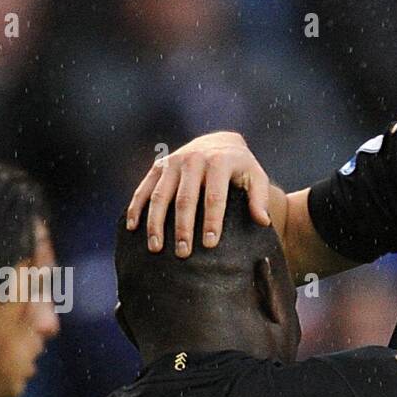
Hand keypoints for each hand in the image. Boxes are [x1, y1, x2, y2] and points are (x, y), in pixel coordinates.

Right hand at [125, 131, 271, 256]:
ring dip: (156, 222)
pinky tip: (133, 228)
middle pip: (185, 198)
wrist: (219, 143)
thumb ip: (260, 198)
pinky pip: (144, 188)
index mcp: (219, 162)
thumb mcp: (256, 177)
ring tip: (156, 248)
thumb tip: (263, 221)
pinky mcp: (159, 166)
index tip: (209, 244)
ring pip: (160, 195)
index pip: (215, 196)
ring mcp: (173, 162)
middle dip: (183, 227)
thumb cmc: (241, 168)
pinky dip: (136, 207)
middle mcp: (193, 159)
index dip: (212, 221)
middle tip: (183, 253)